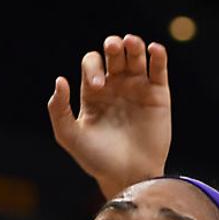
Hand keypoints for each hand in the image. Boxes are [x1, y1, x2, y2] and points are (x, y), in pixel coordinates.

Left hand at [48, 34, 171, 195]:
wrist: (128, 176)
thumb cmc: (97, 160)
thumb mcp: (71, 137)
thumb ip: (59, 110)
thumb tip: (60, 80)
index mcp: (94, 94)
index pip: (91, 63)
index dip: (92, 68)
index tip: (97, 88)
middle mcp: (116, 87)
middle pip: (114, 53)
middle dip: (113, 45)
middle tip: (113, 48)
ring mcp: (138, 89)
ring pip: (136, 55)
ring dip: (134, 44)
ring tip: (131, 43)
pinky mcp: (158, 95)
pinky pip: (159, 68)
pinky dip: (158, 55)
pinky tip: (153, 49)